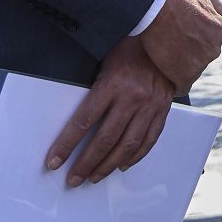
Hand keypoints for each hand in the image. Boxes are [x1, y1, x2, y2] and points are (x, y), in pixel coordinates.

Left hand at [46, 38, 173, 186]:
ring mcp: (150, 106)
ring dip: (109, 165)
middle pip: (105, 140)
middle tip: (74, 179)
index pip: (83, 122)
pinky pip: (149, 140)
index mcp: (112, 84)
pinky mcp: (162, 111)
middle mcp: (132, 98)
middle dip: (86, 163)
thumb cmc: (129, 50)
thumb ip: (93, 89)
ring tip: (95, 177)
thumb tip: (73, 118)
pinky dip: (135, 157)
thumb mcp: (105, 62)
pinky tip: (122, 165)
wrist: (167, 41)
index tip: (54, 161)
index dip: (66, 145)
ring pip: (127, 145)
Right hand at [137, 0, 221, 94]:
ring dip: (179, 68)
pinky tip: (166, 78)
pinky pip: (182, 86)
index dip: (193, 43)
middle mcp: (214, 49)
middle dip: (187, 56)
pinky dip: (175, 84)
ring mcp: (200, 63)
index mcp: (220, 31)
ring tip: (162, 61)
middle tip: (169, 49)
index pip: (209, 43)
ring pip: (191, 72)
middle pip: (201, 59)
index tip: (180, 40)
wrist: (158, 7)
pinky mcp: (185, 75)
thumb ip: (214, 3)